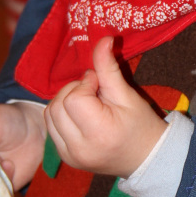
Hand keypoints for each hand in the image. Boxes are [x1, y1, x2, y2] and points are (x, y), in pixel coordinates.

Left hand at [44, 36, 166, 177]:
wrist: (146, 157)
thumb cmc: (140, 124)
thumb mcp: (127, 94)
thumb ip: (108, 67)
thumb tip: (103, 39)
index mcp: (99, 133)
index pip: (73, 99)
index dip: (85, 85)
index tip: (101, 87)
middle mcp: (79, 149)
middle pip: (56, 106)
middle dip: (73, 92)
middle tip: (95, 94)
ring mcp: (69, 156)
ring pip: (49, 115)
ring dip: (65, 103)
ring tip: (88, 106)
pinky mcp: (64, 158)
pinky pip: (50, 127)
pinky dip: (61, 116)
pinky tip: (80, 117)